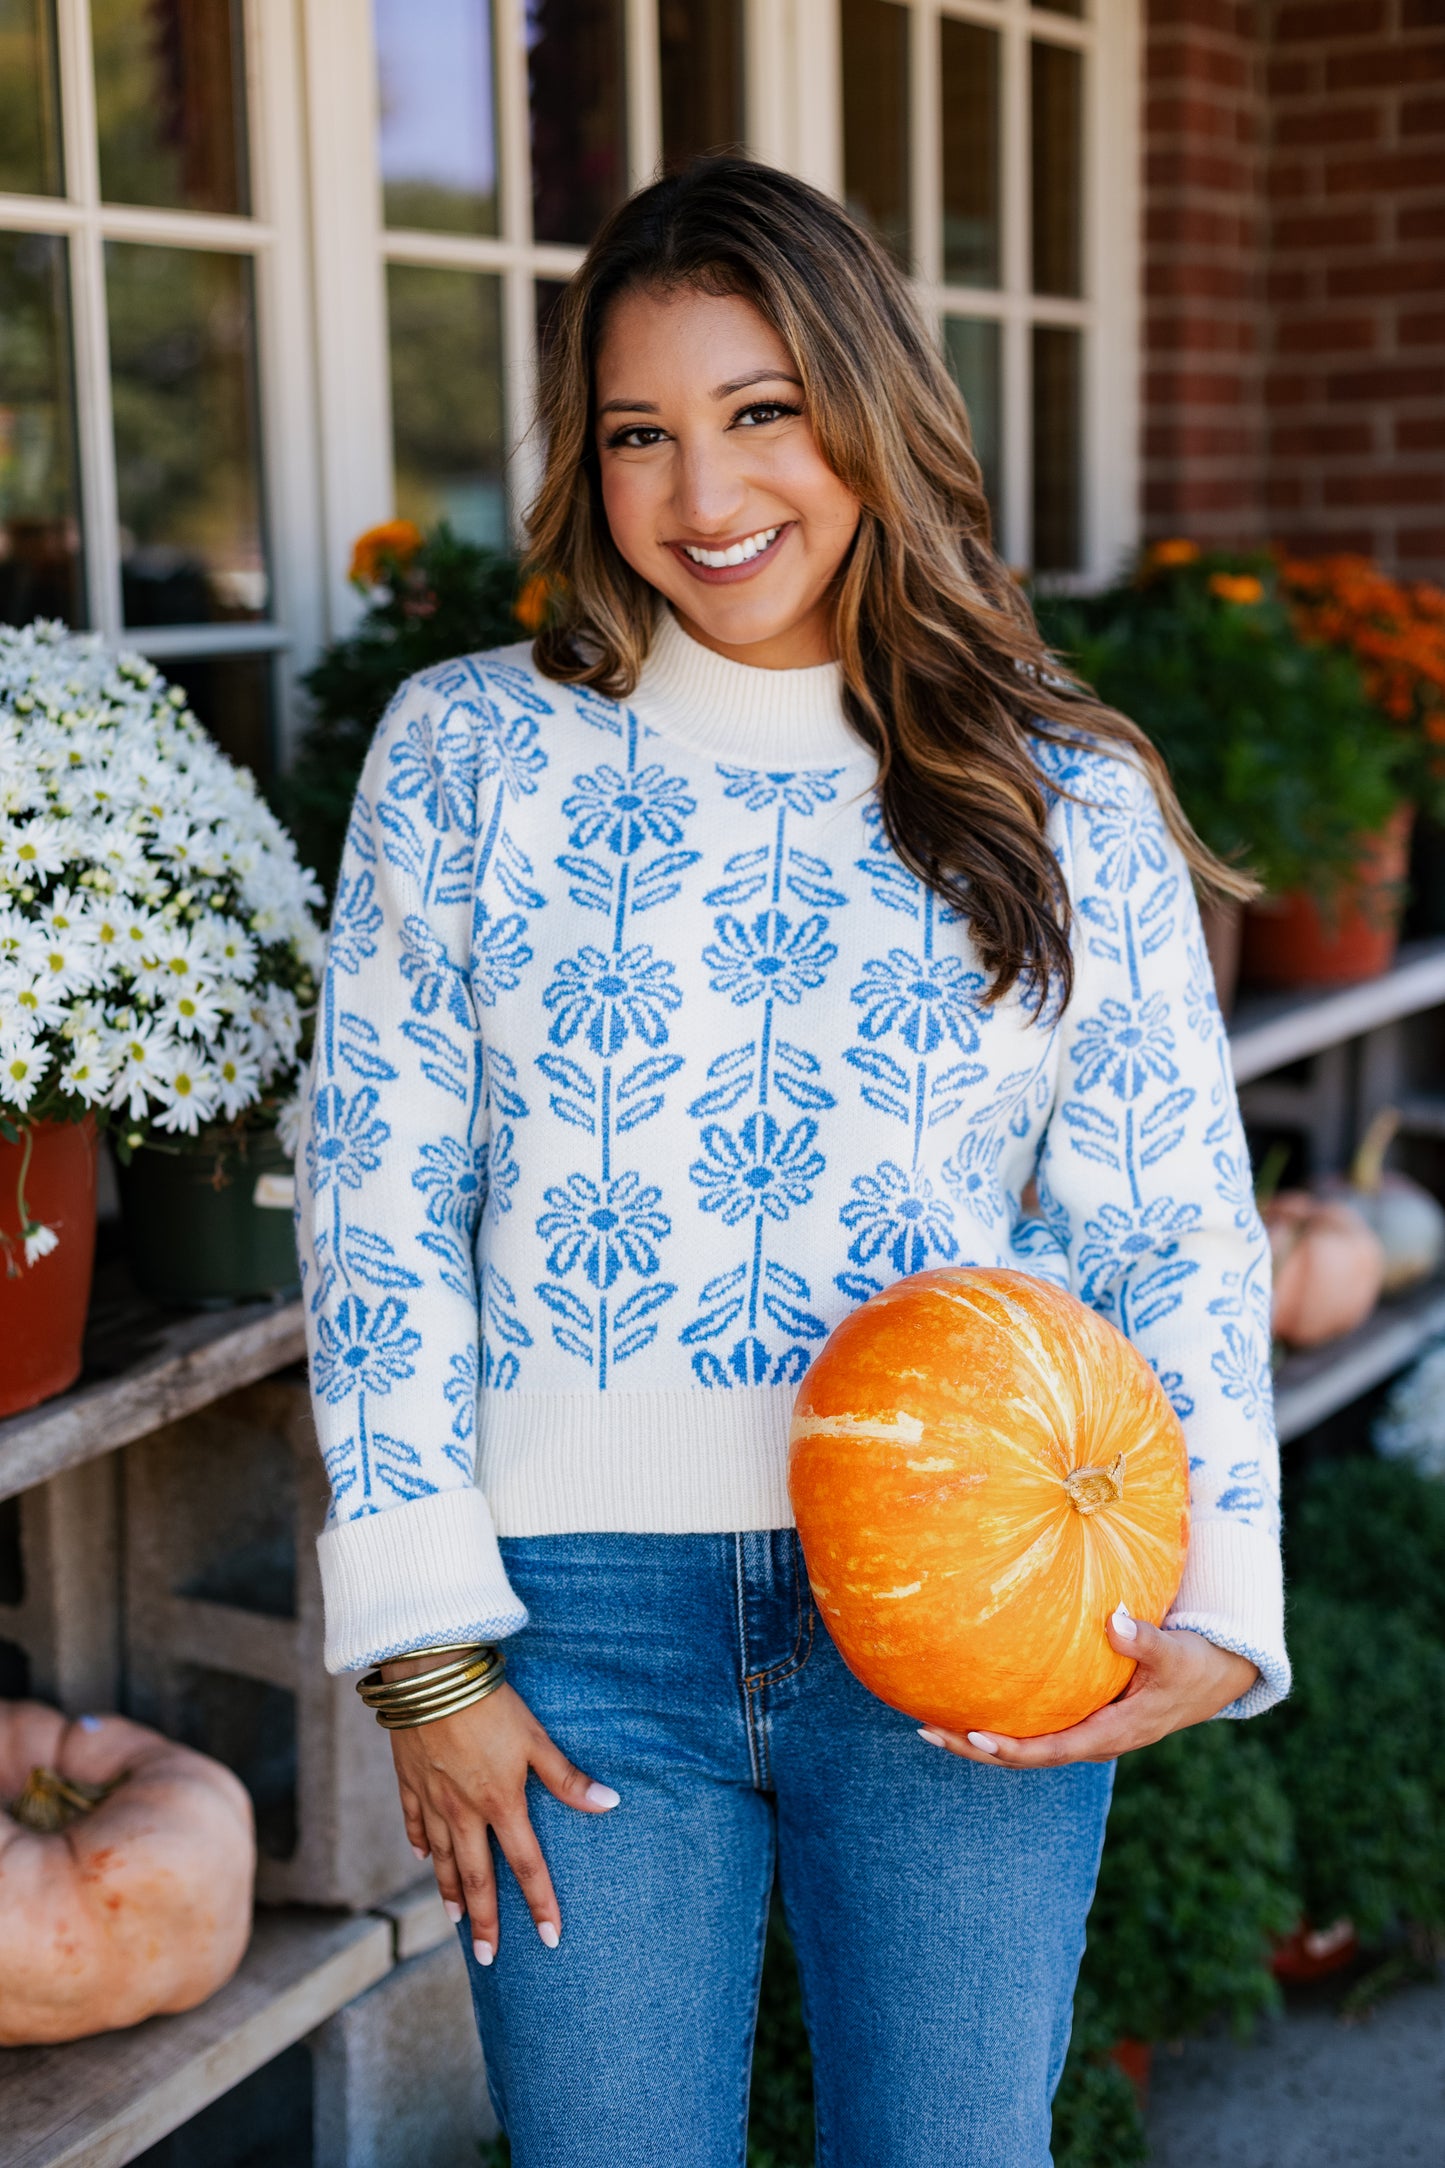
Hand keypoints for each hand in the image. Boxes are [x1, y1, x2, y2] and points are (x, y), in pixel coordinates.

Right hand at [383, 1657, 618, 1964]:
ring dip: (450, 1893)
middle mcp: (463, 1811)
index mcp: (500, 1803)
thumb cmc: (489, 1703)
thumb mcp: (535, 1738)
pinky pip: (415, 1823)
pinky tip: (424, 1858)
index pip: (526, 1866)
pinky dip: (421, 1844)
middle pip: (475, 1877)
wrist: (429, 1675)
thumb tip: (610, 1804)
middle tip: (487, 1959)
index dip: (540, 1904)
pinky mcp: (409, 1781)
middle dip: (484, 1921)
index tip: (550, 1939)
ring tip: (455, 1922)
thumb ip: (567, 1777)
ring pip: (442, 1859)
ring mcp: (432, 1799)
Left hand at [918, 1608, 1258, 1768]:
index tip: (973, 1736)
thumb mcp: (1175, 1653)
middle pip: (1025, 1757)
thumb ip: (1144, 1640)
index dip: (1011, 1748)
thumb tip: (1114, 1620)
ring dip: (981, 1739)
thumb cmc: (1195, 1664)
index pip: (1051, 1750)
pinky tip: (973, 1702)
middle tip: (927, 1731)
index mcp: (1112, 1734)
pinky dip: (1003, 1721)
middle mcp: (1093, 1741)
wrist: (1217, 1678)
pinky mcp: (1085, 1718)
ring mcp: (1087, 1733)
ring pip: (1027, 1746)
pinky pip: (1037, 1728)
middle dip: (976, 1748)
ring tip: (932, 1723)